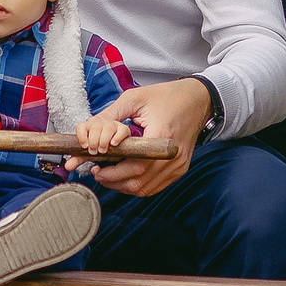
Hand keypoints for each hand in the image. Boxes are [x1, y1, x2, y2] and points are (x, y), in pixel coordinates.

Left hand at [74, 108, 131, 156]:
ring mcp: (112, 125)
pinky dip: (116, 138)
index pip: (82, 126)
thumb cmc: (100, 147)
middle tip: (94, 151)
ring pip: (107, 127)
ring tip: (103, 150)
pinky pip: (121, 130)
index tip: (84, 146)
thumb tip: (67, 166)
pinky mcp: (124, 129)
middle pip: (95, 127)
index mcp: (89, 127)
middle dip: (93, 141)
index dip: (82, 135)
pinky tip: (113, 144)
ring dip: (103, 140)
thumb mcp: (88, 153)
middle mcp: (100, 124)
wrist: (115, 146)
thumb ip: (78, 158)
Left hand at [90, 78, 209, 198]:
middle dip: (113, 181)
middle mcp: (172, 155)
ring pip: (145, 188)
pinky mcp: (180, 169)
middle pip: (138, 181)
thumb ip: (110, 115)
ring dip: (123, 186)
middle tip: (97, 172)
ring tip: (108, 175)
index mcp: (162, 134)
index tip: (97, 168)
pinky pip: (155, 186)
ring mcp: (178, 165)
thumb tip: (87, 128)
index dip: (113, 173)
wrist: (198, 99)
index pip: (135, 165)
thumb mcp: (135, 98)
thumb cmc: (167, 96)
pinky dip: (138, 185)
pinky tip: (125, 177)